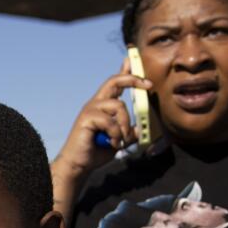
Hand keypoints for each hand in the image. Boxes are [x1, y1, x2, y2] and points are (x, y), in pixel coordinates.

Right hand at [52, 71, 146, 190]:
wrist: (78, 165)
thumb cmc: (96, 152)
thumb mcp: (119, 141)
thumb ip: (129, 133)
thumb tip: (141, 128)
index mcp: (103, 106)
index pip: (114, 84)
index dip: (125, 72)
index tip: (132, 62)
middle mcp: (96, 104)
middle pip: (114, 81)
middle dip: (132, 79)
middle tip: (148, 85)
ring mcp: (90, 110)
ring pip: (118, 106)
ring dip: (125, 125)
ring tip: (121, 141)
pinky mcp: (86, 119)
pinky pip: (110, 121)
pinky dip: (116, 135)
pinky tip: (112, 144)